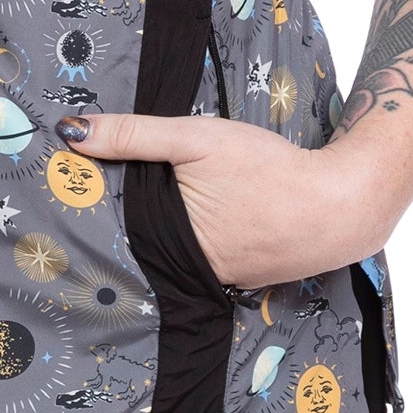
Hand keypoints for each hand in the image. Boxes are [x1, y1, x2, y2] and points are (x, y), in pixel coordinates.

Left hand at [56, 113, 377, 286]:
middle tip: (101, 188)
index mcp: (170, 247)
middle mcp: (190, 275)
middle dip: (130, 219)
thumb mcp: (195, 139)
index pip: (117, 228)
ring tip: (150, 198)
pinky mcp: (250, 275)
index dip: (99, 205)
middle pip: (147, 241)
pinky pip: (212, 256)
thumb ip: (133, 134)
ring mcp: (223, 281)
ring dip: (168, 229)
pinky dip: (204, 236)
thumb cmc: (267, 168)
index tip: (70, 186)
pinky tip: (210, 214)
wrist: (343, 202)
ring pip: (179, 250)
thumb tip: (69, 131)